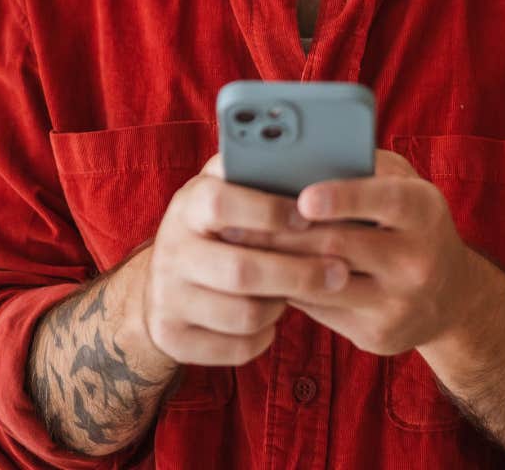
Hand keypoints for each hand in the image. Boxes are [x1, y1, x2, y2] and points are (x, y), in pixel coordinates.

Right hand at [136, 153, 353, 367]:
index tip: (307, 215)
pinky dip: (264, 336)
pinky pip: (237, 348)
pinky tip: (271, 318)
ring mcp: (167, 298)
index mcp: (187, 206)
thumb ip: (258, 172)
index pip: (220, 203)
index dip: (267, 210)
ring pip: (244, 315)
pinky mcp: (173, 338)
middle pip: (240, 270)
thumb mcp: (226, 190)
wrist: (163, 283)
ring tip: (297, 293)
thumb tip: (314, 155)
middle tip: (341, 272)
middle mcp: (171, 251)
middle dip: (299, 273)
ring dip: (281, 306)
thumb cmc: (218, 227)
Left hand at [228, 149, 485, 356]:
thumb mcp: (405, 186)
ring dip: (276, 265)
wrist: (452, 297)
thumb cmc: (411, 224)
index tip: (303, 197)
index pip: (386, 201)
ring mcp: (399, 304)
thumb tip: (302, 155)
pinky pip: (321, 311)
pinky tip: (265, 275)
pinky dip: (290, 291)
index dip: (343, 198)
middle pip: (339, 247)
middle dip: (283, 234)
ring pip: (323, 283)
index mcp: (425, 212)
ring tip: (238, 248)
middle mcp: (418, 261)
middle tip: (234, 222)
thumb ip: (365, 167)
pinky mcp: (378, 336)